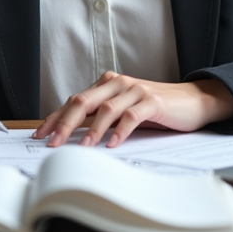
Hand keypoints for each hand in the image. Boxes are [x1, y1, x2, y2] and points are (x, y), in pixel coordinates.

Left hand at [31, 72, 232, 148]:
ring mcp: (135, 90)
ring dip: (91, 130)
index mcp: (107, 85)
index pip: (74, 101)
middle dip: (64, 123)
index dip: (55, 118)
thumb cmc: (156, 109)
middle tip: (52, 143)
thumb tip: (70, 136)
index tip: (39, 135)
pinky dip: (120, 131)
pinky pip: (131, 116)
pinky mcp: (152, 101)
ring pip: (106, 109)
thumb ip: (101, 117)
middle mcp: (117, 83)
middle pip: (83, 101)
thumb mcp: (124, 111)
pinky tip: (112, 144)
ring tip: (82, 148)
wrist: (193, 101)